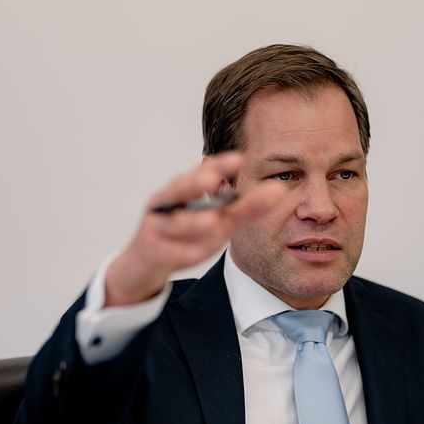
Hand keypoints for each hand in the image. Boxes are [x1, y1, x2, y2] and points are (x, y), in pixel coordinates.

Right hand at [105, 152, 282, 305]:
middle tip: (211, 178)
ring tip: (211, 221)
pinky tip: (196, 254)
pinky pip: (166, 251)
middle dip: (194, 183)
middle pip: (179, 189)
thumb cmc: (184, 237)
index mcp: (184, 190)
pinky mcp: (149, 249)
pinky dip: (182, 252)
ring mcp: (155, 225)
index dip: (219, 166)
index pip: (203, 173)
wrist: (147, 263)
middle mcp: (167, 202)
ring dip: (191, 222)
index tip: (239, 159)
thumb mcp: (218, 223)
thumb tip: (277, 191)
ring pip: (173, 222)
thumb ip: (244, 209)